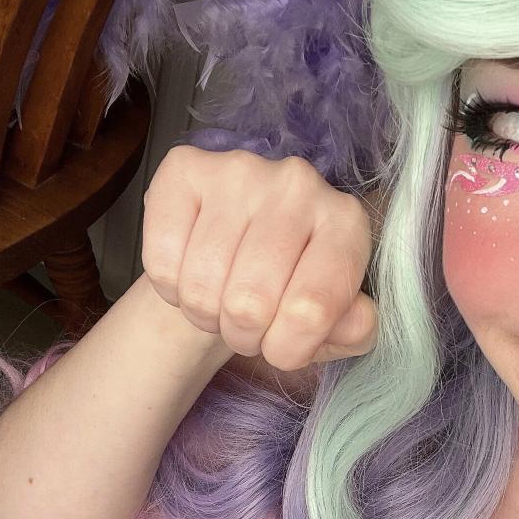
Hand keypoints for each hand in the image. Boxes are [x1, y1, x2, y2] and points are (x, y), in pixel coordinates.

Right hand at [139, 145, 378, 369]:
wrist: (237, 259)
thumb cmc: (291, 292)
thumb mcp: (337, 323)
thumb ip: (355, 331)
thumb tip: (356, 321)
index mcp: (346, 223)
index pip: (310, 310)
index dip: (287, 349)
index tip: (282, 349)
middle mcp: (300, 184)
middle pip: (250, 302)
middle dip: (243, 336)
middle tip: (247, 329)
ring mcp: (242, 170)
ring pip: (203, 285)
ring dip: (205, 316)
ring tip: (220, 305)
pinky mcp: (186, 169)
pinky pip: (163, 259)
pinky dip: (171, 289)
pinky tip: (189, 276)